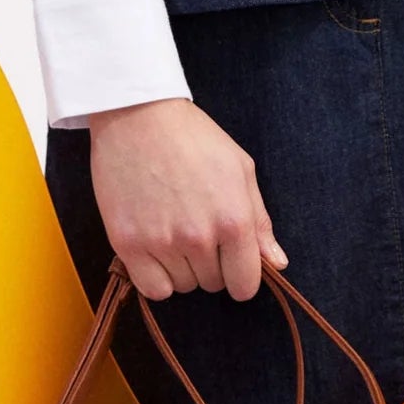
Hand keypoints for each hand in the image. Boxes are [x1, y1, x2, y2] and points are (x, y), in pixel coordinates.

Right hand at [85, 97, 285, 302]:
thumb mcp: (240, 170)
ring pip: (182, 287)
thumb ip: (259, 222)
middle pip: (212, 284)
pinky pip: (152, 289)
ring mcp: (160, 242)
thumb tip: (276, 264)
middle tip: (196, 227)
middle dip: (210, 264)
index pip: (245, 284)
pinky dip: (156, 277)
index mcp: (233, 220)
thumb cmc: (194, 138)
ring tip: (173, 229)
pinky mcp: (127, 243)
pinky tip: (155, 249)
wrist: (138, 115)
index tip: (231, 261)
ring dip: (182, 268)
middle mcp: (198, 237)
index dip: (241, 275)